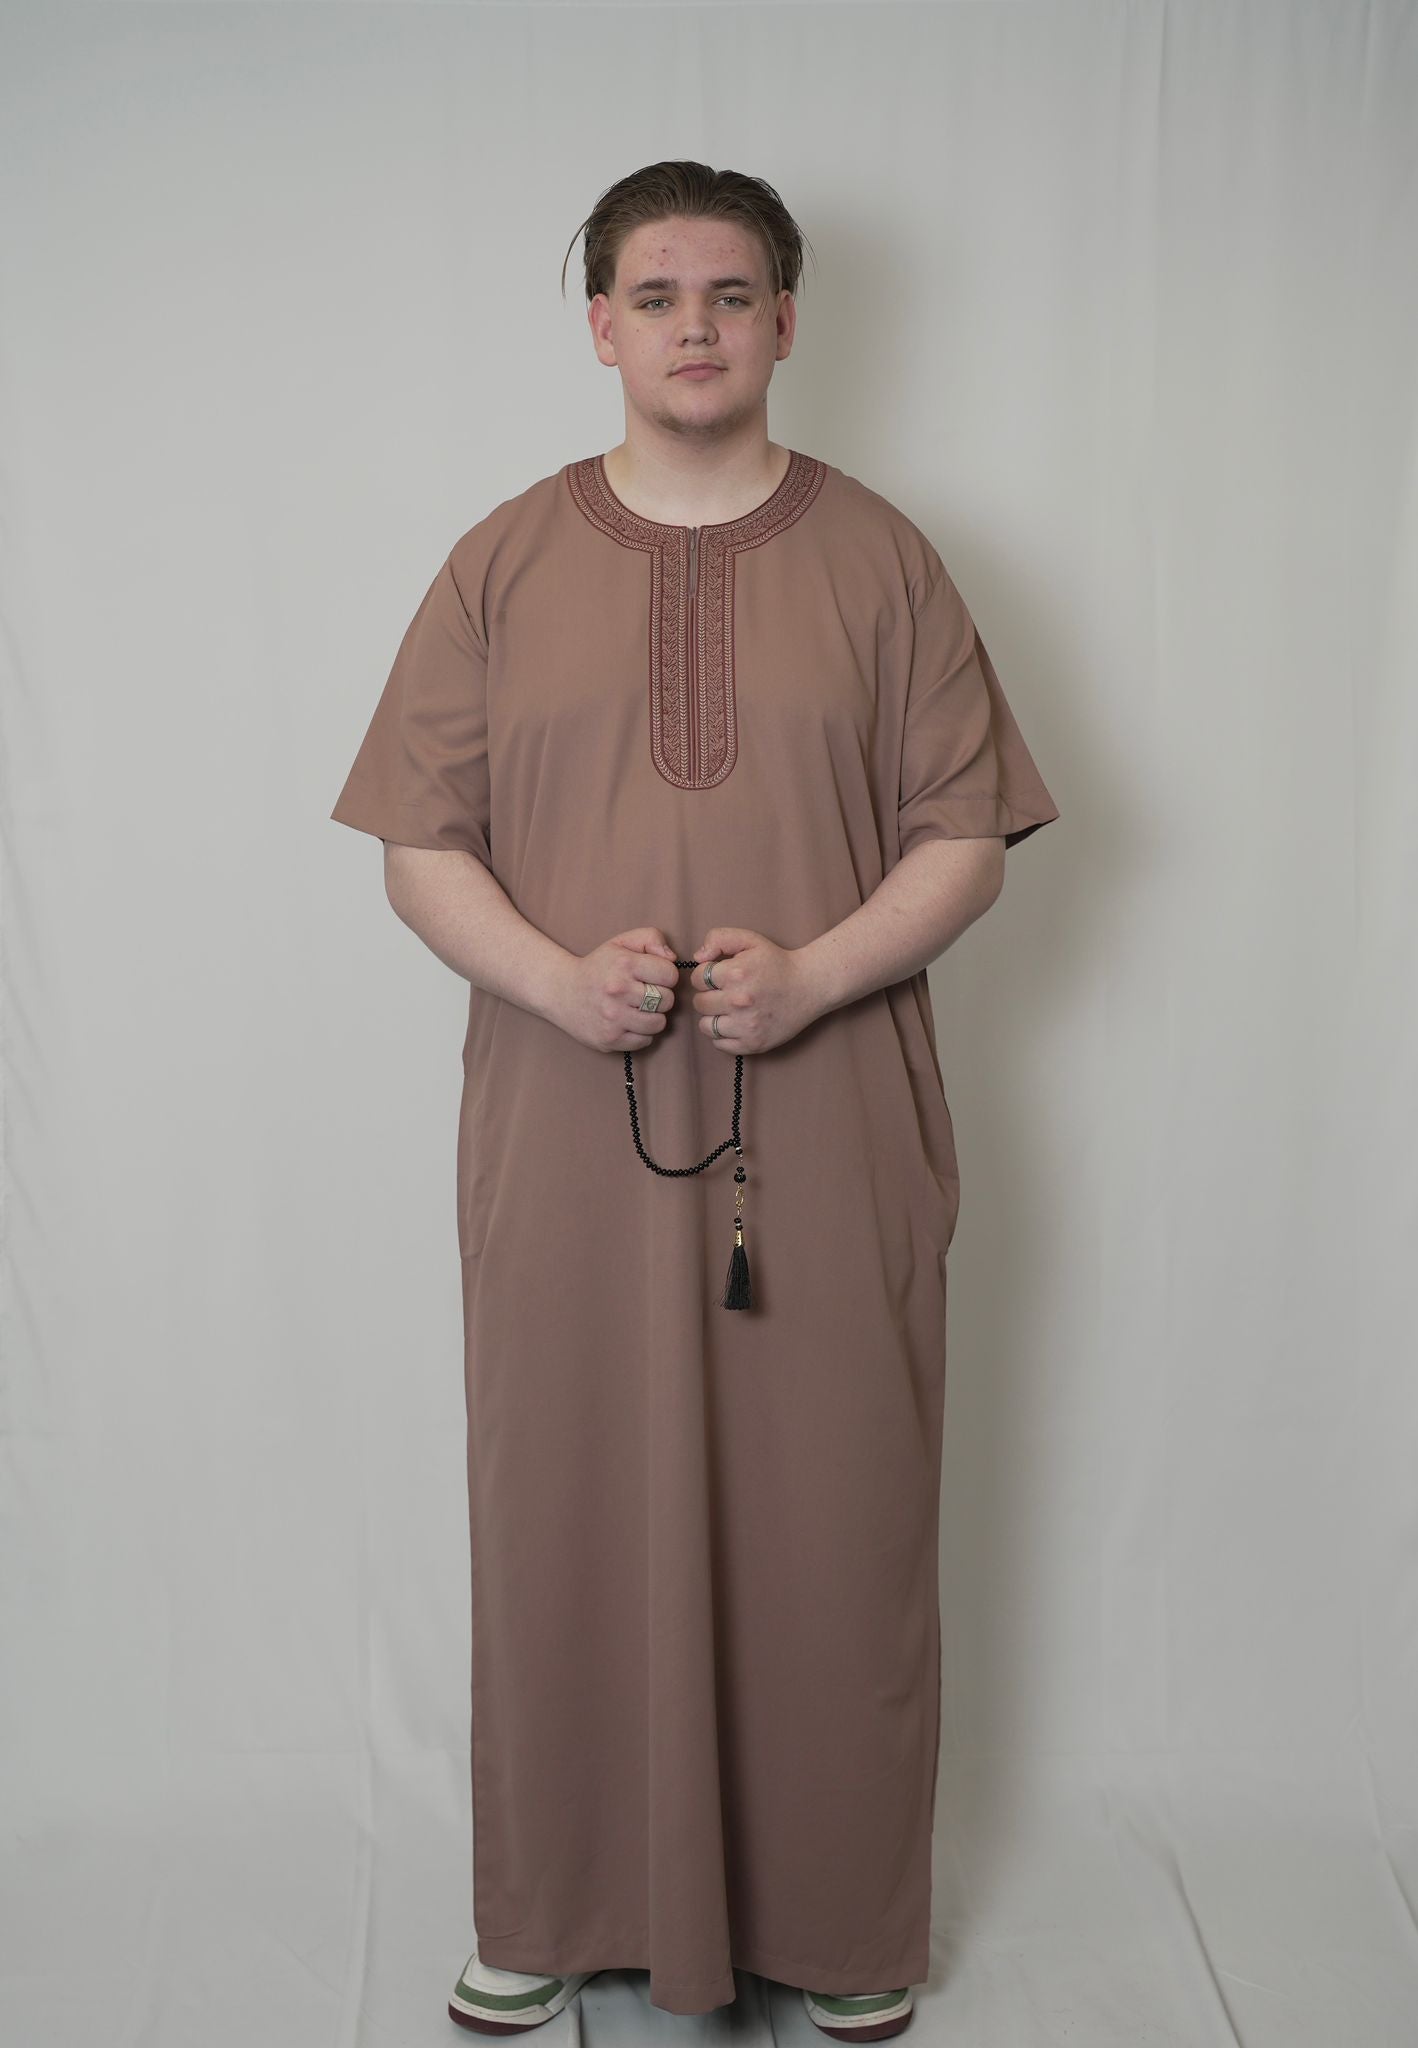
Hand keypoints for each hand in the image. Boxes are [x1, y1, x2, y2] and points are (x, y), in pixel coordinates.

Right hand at [555, 927, 680, 1052]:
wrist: (561, 992)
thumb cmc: (598, 967)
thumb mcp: (622, 943)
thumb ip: (651, 938)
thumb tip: (672, 958)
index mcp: (624, 964)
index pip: (670, 975)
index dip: (665, 975)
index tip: (652, 977)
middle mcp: (618, 990)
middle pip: (667, 1000)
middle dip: (660, 996)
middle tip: (643, 994)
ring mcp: (613, 1017)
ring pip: (659, 1023)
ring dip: (653, 1016)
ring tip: (638, 1009)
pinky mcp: (609, 1039)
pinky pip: (645, 1041)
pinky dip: (641, 1033)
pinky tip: (628, 1022)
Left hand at [688, 927, 825, 1053]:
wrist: (810, 986)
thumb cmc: (777, 963)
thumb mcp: (750, 940)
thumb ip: (718, 938)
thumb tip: (698, 958)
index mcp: (735, 974)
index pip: (697, 979)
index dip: (705, 976)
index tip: (719, 977)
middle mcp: (738, 1001)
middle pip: (699, 1003)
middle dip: (708, 995)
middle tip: (725, 992)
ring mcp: (746, 1025)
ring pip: (706, 1026)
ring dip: (713, 1017)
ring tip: (729, 1009)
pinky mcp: (753, 1043)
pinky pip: (720, 1044)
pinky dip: (723, 1035)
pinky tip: (735, 1023)